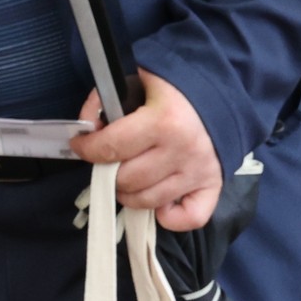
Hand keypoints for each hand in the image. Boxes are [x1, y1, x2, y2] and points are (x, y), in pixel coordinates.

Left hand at [71, 69, 222, 231]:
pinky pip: (189, 218)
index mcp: (164, 120)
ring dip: (129, 193)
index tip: (80, 144)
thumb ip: (105, 101)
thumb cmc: (174, 87)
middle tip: (109, 160)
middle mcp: (182, 151)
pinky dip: (170, 216)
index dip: (87, 148)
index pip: (111, 147)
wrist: (220, 92)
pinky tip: (160, 200)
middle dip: (108, 170)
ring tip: (127, 178)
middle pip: (127, 179)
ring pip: (148, 201)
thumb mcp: (136, 81)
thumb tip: (86, 129)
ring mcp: (199, 171)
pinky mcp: (213, 185)